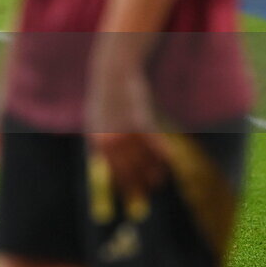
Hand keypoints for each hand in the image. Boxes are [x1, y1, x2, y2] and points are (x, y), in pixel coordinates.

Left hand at [85, 57, 169, 198]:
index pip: (111, 169)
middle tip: (150, 190)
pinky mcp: (139, 116)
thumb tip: (105, 160)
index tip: (133, 194)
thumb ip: (100, 141)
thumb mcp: (96, 119)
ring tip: (159, 180)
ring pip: (142, 157)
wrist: (113, 72)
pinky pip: (152, 140)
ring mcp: (125, 128)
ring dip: (152, 170)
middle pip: (128, 167)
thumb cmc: (106, 97)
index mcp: (97, 139)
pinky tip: (169, 160)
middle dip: (139, 181)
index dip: (124, 183)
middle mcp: (109, 136)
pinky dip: (161, 151)